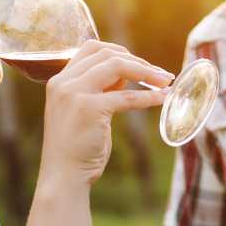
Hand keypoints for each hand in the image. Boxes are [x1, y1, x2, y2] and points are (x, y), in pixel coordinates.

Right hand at [40, 41, 171, 186]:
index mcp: (60, 80)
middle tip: (161, 74)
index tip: (140, 63)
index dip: (119, 51)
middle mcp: (64, 82)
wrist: (63, 176)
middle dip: (138, 61)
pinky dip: (149, 96)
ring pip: (117, 66)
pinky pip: (127, 96)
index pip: (91, 49)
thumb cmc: (77, 147)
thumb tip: (127, 72)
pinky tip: (162, 99)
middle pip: (106, 53)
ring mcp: (75, 94)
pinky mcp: (90, 109)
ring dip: (146, 72)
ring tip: (166, 81)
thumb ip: (100, 89)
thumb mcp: (84, 110)